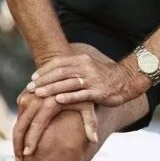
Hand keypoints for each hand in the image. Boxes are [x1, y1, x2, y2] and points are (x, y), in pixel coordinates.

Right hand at [13, 89, 97, 160]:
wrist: (72, 75)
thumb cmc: (84, 93)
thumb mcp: (89, 106)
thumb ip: (91, 122)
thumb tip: (94, 140)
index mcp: (50, 101)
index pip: (37, 124)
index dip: (32, 140)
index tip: (28, 156)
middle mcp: (36, 97)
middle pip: (22, 124)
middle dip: (19, 144)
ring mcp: (29, 96)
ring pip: (18, 121)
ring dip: (17, 139)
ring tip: (20, 157)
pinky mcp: (26, 96)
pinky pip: (20, 116)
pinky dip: (20, 130)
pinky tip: (21, 144)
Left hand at [26, 53, 141, 106]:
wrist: (128, 80)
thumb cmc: (106, 76)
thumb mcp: (89, 67)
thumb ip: (74, 69)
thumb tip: (55, 73)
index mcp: (83, 60)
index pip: (59, 63)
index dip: (45, 70)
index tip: (33, 78)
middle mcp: (87, 68)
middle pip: (61, 72)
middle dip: (44, 80)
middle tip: (30, 88)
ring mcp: (93, 80)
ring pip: (68, 83)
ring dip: (52, 88)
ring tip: (38, 94)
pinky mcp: (99, 92)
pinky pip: (81, 94)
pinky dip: (69, 97)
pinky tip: (57, 100)